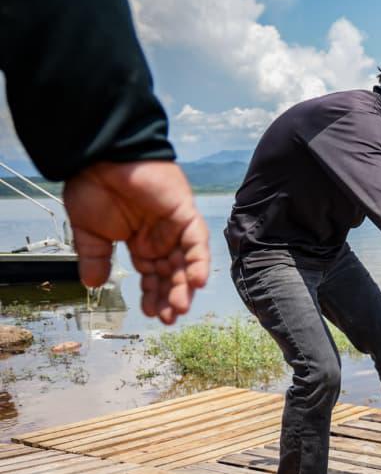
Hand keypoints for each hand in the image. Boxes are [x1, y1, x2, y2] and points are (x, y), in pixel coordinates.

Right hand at [62, 160, 210, 324]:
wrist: (99, 155)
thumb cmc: (92, 186)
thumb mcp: (89, 230)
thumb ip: (95, 257)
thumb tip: (92, 285)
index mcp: (140, 242)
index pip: (152, 275)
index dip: (153, 295)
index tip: (152, 314)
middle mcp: (161, 237)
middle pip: (172, 273)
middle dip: (171, 296)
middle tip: (170, 318)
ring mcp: (175, 226)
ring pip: (186, 262)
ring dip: (185, 285)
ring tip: (179, 308)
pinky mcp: (185, 213)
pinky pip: (197, 241)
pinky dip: (198, 261)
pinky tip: (196, 282)